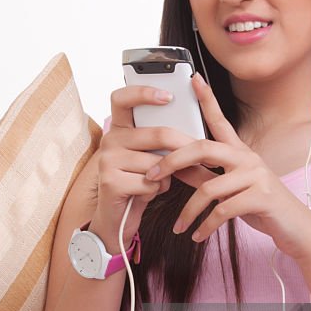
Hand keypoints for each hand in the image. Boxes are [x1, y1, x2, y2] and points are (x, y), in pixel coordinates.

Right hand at [92, 85, 198, 251]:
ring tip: (159, 182)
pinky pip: (149, 182)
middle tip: (203, 155)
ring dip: (169, 176)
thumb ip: (165, 142)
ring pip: (157, 162)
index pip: (123, 98)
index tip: (169, 96)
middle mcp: (110, 139)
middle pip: (157, 133)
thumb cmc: (140, 182)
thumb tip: (199, 135)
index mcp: (120, 128)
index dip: (144, 92)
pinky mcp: (110, 181)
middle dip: (185, 146)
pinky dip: (157, 190)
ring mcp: (107, 160)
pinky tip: (147, 193)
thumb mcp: (152, 158)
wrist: (119, 218)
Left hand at [144, 73, 310, 259]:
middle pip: (203, 148)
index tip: (194, 78)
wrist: (296, 228)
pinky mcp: (262, 197)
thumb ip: (202, 176)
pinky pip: (223, 210)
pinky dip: (206, 226)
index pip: (220, 121)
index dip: (207, 99)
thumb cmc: (260, 206)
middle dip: (173, 160)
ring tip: (179, 227)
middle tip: (152, 176)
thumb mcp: (229, 189)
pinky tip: (197, 235)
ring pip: (209, 188)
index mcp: (240, 152)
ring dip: (188, 211)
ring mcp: (256, 176)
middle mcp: (248, 158)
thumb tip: (173, 168)